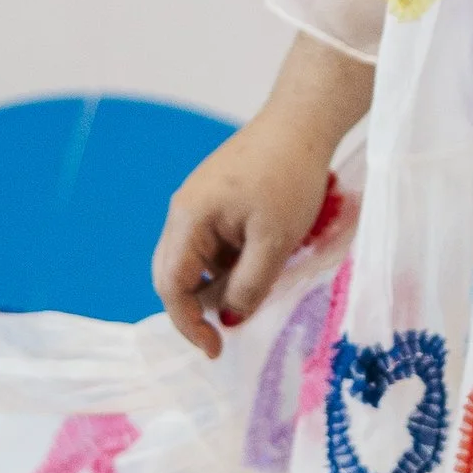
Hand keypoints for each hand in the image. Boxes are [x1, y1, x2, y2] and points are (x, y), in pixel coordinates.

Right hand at [152, 118, 333, 358]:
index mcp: (187, 219)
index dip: (188, 324)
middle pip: (173, 275)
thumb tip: (229, 317)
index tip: (215, 349)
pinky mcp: (216, 201)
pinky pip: (211, 246)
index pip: (170, 285)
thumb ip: (250, 284)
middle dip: (195, 309)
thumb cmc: (289, 178)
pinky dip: (226, 267)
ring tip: (249, 301)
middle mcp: (183, 212)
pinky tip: (255, 272)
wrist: (301, 123)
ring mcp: (198, 205)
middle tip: (225, 336)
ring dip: (214, 287)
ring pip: (194, 262)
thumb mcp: (275, 241)